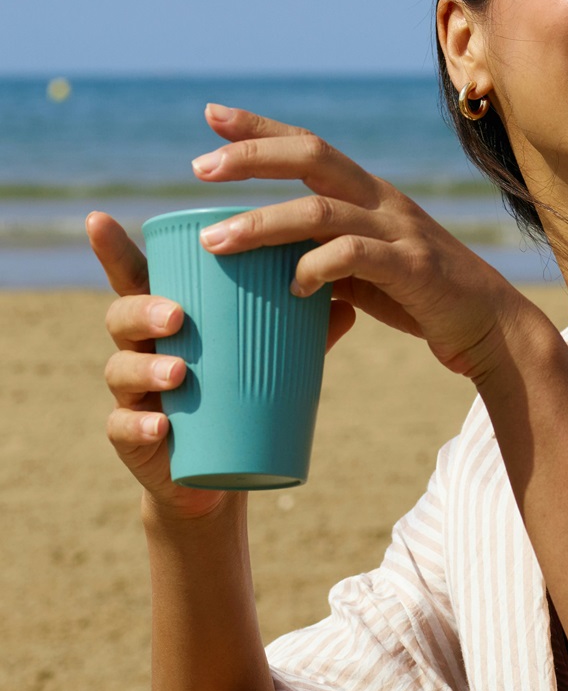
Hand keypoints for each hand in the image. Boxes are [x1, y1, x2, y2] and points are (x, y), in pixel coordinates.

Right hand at [87, 209, 356, 519]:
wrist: (222, 473)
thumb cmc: (240, 395)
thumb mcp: (270, 357)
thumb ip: (303, 328)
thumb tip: (349, 298)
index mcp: (165, 316)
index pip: (136, 276)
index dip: (112, 249)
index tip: (96, 217)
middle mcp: (141, 349)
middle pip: (123, 316)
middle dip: (143, 311)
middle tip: (176, 316)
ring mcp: (132, 394)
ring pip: (121, 371)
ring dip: (146, 369)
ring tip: (178, 375)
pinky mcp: (132, 439)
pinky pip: (125, 429)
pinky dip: (141, 427)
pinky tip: (160, 428)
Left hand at [184, 104, 523, 376]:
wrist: (491, 326)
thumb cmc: (422, 299)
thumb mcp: (365, 272)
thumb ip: (324, 258)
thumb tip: (269, 268)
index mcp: (369, 195)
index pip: (309, 146)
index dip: (260, 128)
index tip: (211, 115)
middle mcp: (382, 201)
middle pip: (311, 157)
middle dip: (251, 156)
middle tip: (198, 166)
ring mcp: (399, 231)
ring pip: (320, 209)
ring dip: (261, 223)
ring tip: (216, 241)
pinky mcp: (412, 267)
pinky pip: (353, 256)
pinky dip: (314, 267)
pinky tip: (292, 288)